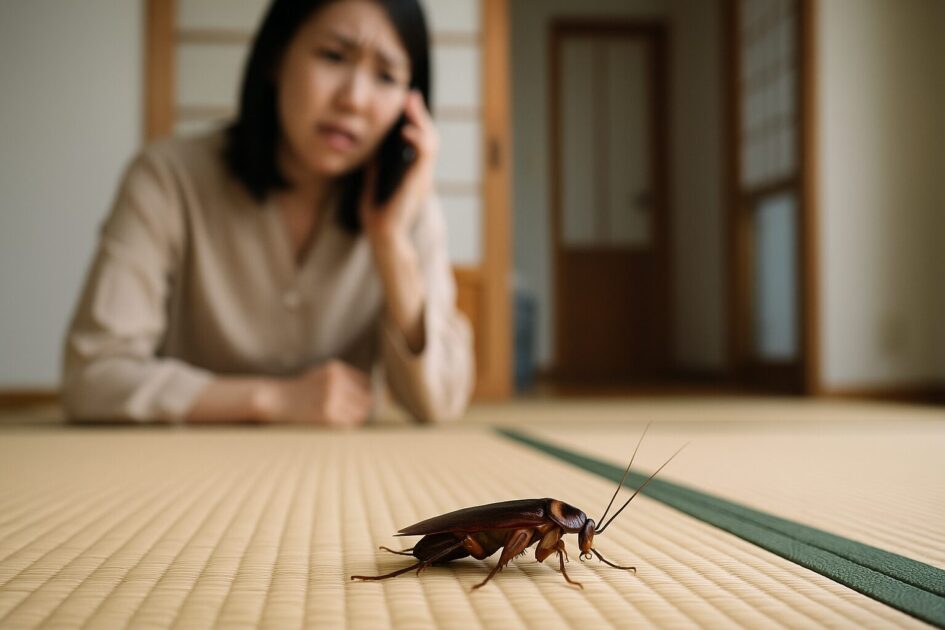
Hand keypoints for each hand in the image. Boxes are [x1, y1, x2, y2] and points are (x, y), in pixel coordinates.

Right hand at [263, 360, 372, 426]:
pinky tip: (336, 425)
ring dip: (356, 419)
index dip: (366, 395)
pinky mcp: (328, 415)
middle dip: (363, 408)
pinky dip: (347, 426)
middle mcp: (336, 381)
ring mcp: (332, 398)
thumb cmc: (300, 390)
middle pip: (366, 399)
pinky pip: (349, 424)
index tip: (363, 403)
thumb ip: (344, 381)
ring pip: (360, 413)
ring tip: (343, 420)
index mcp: (336, 369)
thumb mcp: (322, 375)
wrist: (275, 399)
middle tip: (354, 415)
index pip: (366, 383)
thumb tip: (372, 395)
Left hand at [359, 89, 437, 246]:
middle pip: (428, 136)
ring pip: (431, 142)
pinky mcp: (418, 183)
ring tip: (411, 105)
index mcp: (411, 173)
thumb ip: (374, 169)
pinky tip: (406, 131)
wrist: (381, 236)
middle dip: (420, 114)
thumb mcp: (371, 185)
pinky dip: (418, 140)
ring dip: (422, 121)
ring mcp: (422, 178)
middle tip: (411, 95)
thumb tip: (370, 150)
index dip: (416, 121)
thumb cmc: (377, 217)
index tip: (407, 102)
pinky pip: (425, 156)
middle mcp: (420, 174)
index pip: (419, 141)